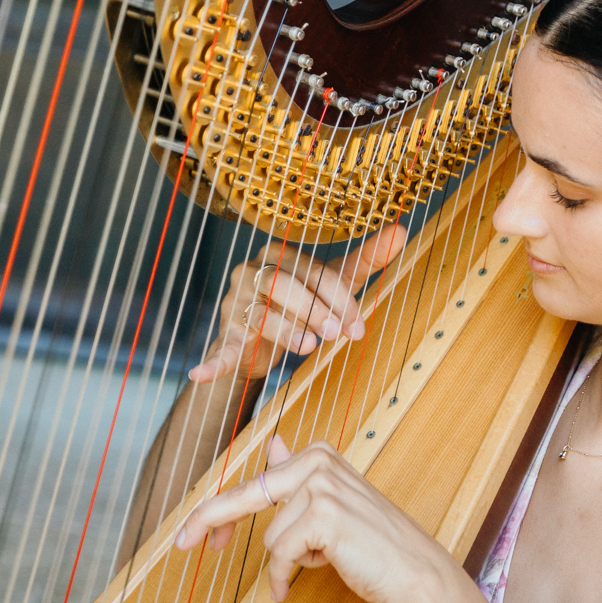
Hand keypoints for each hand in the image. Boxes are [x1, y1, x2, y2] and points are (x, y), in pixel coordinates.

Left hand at [174, 432, 447, 602]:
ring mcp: (320, 485)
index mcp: (317, 455)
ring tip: (320, 565)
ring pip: (271, 536)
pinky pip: (282, 554)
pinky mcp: (323, 514)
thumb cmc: (372, 542)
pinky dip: (287, 576)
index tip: (188, 533)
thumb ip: (299, 473)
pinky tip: (299, 585)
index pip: (255, 482)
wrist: (412, 570)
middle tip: (180, 544)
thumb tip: (272, 445)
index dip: (218, 512)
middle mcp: (317, 461)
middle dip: (208, 521)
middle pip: (244, 496)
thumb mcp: (332, 503)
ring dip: (288, 562)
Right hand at [188, 224, 407, 386]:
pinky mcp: (226, 335)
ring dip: (285, 331)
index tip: (359, 326)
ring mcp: (234, 303)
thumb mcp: (335, 282)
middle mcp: (252, 271)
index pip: (311, 269)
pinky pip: (219, 347)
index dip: (337, 298)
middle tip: (338, 335)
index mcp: (280, 253)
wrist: (264, 340)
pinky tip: (200, 373)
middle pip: (282, 284)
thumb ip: (366, 259)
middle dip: (313, 309)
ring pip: (258, 313)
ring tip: (309, 348)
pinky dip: (212, 362)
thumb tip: (401, 229)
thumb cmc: (304, 302)